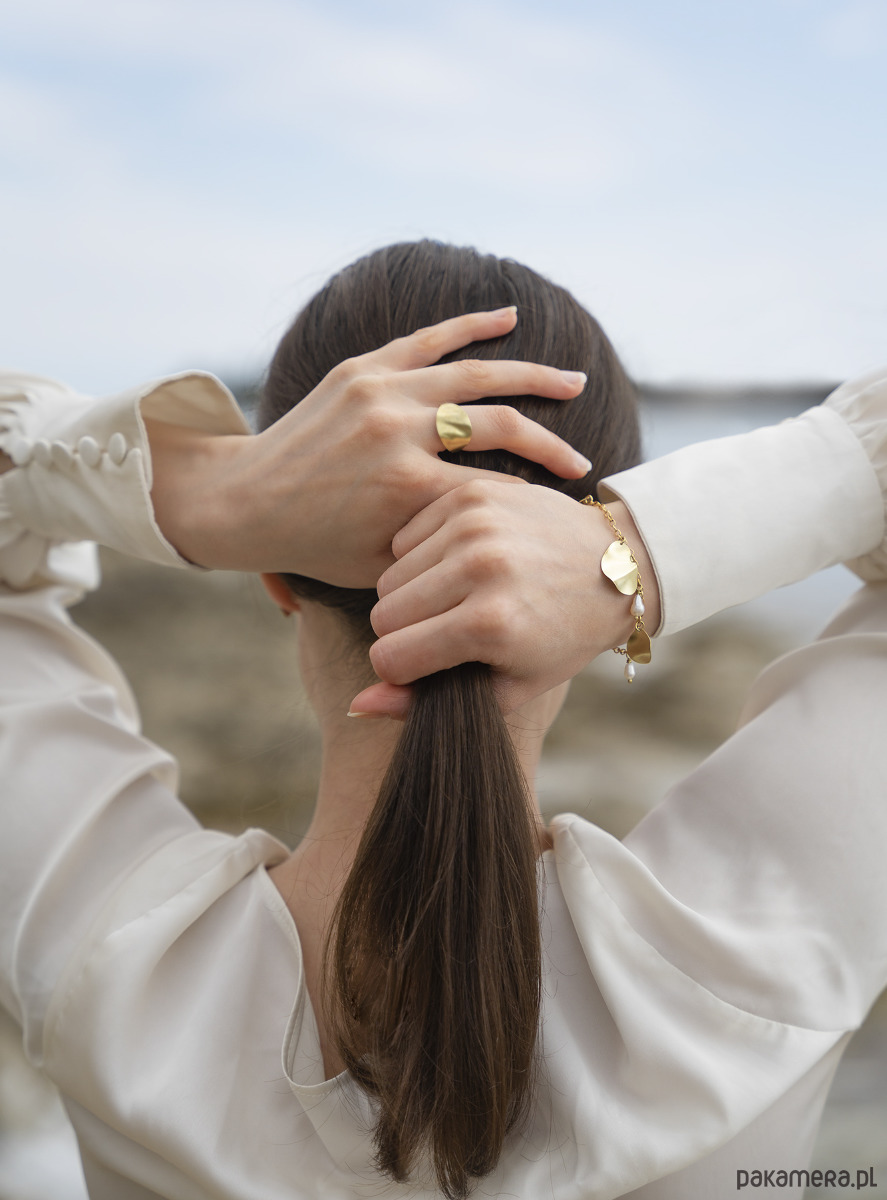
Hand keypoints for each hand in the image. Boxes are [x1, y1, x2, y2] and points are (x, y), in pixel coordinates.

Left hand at [147, 308, 590, 582]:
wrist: (245, 501)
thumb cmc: (316, 545)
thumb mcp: (383, 564)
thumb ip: (440, 543)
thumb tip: (501, 528)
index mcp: (407, 489)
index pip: (494, 487)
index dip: (533, 499)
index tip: (562, 511)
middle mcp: (399, 432)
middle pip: (498, 423)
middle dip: (549, 439)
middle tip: (584, 457)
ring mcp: (380, 392)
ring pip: (472, 373)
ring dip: (530, 374)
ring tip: (573, 380)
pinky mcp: (363, 370)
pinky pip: (428, 340)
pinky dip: (470, 326)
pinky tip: (508, 318)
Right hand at [350, 484, 659, 716]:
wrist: (616, 565)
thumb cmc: (562, 635)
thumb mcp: (508, 684)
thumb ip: (428, 700)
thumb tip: (359, 703)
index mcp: (490, 625)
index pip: (391, 657)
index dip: (401, 670)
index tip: (425, 666)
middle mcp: (479, 568)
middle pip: (384, 614)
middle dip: (403, 632)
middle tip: (444, 631)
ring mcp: (475, 525)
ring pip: (390, 574)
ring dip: (413, 593)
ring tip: (455, 598)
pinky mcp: (471, 495)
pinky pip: (407, 536)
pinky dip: (422, 555)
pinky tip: (457, 564)